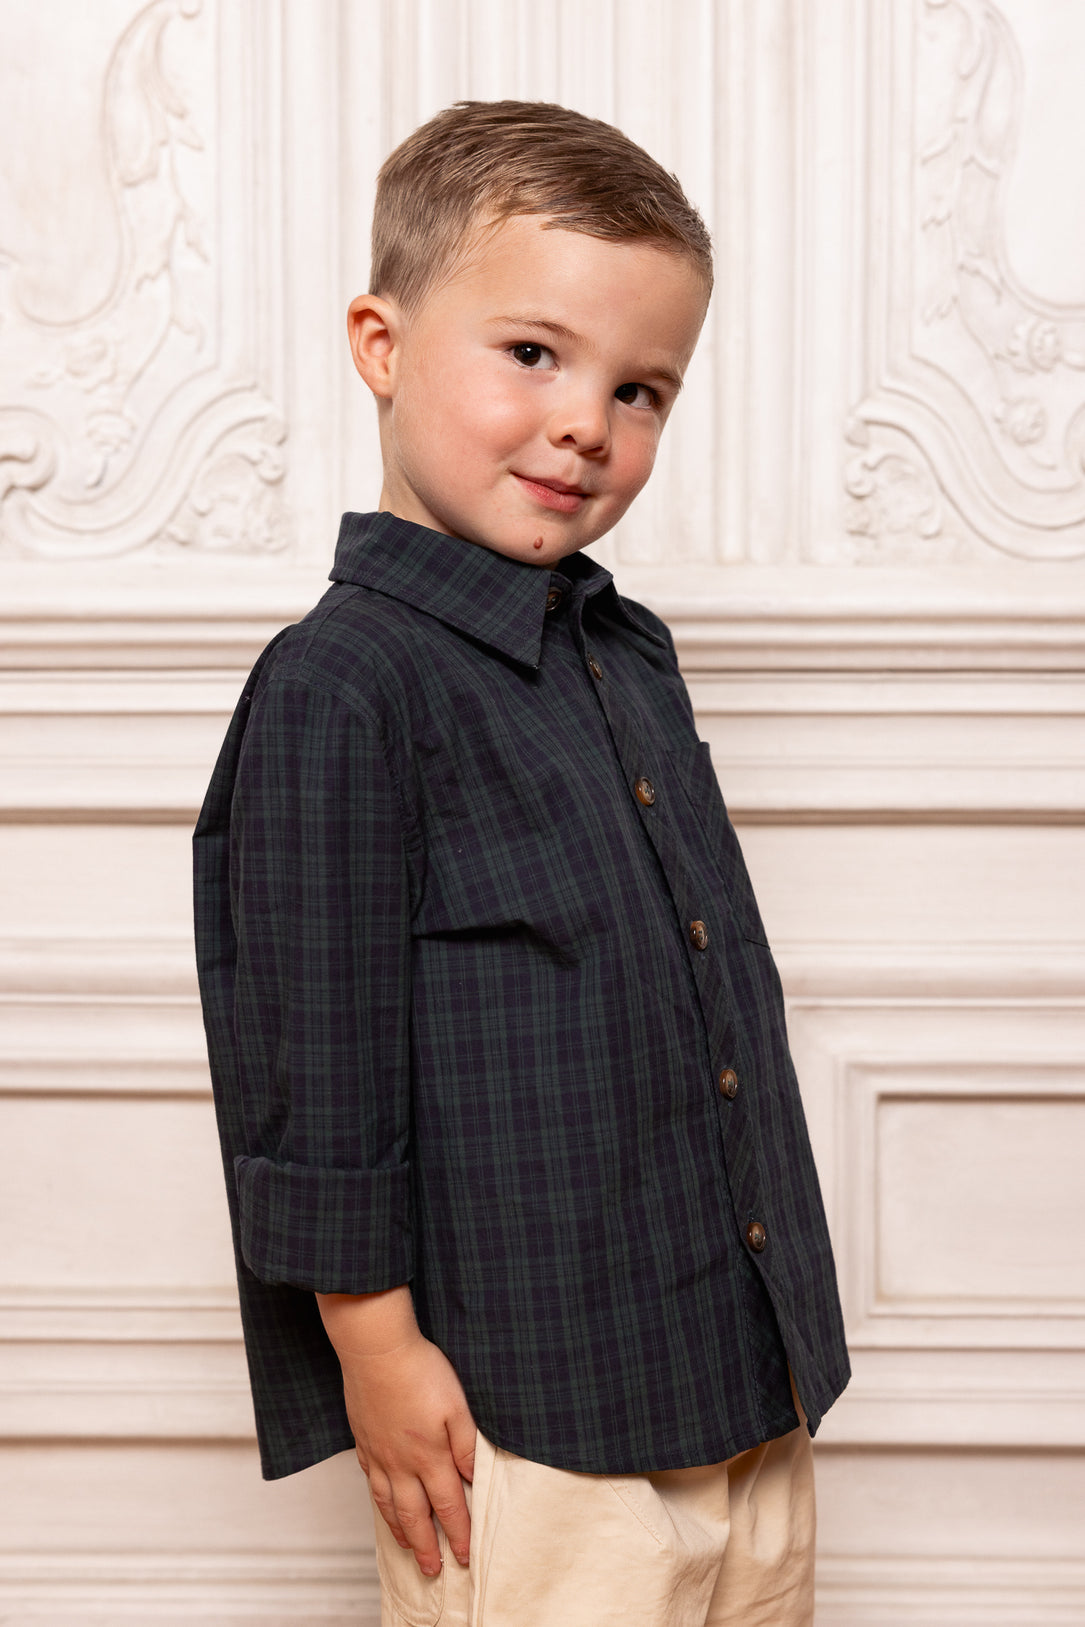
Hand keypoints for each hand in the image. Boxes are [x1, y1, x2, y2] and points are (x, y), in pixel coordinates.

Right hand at [317, 1288, 476, 1576]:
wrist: (376, 1349)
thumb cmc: (420, 1370)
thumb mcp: (457, 1406)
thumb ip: (467, 1445)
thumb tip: (474, 1478)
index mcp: (430, 1455)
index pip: (449, 1505)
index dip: (458, 1533)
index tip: (464, 1556)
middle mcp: (402, 1463)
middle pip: (415, 1515)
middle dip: (426, 1546)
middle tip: (432, 1569)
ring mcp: (379, 1454)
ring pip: (389, 1504)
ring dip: (400, 1530)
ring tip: (408, 1547)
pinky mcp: (363, 1440)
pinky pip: (370, 1481)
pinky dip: (378, 1501)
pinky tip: (382, 1503)